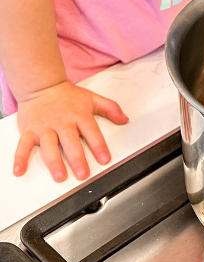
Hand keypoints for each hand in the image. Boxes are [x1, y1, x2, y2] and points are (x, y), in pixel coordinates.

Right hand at [13, 81, 127, 181]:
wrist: (42, 85)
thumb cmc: (67, 95)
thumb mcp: (92, 98)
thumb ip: (110, 108)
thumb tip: (125, 119)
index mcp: (79, 116)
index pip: (92, 132)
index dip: (99, 146)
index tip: (105, 159)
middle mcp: (63, 123)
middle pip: (71, 143)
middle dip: (77, 159)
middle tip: (83, 174)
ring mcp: (45, 127)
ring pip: (50, 146)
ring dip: (54, 162)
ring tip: (60, 176)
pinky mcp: (30, 130)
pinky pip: (24, 145)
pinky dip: (20, 158)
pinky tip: (20, 170)